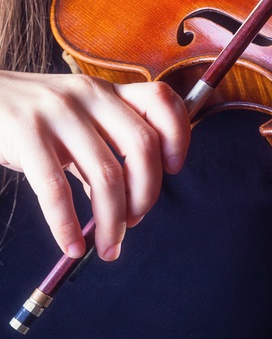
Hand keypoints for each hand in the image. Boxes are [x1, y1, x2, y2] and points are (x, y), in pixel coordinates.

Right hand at [0, 72, 189, 260]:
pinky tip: (72, 245)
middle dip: (147, 193)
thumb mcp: (75, 121)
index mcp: (108, 92)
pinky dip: (68, 225)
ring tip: (110, 246)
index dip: (179, 135)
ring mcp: (58, 114)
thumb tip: (130, 204)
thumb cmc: (30, 119)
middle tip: (135, 220)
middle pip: (143, 146)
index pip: (162, 100)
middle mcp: (90, 97)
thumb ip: (105, 151)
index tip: (173, 168)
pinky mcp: (26, 135)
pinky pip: (57, 190)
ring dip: (113, 220)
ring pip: (107, 175)